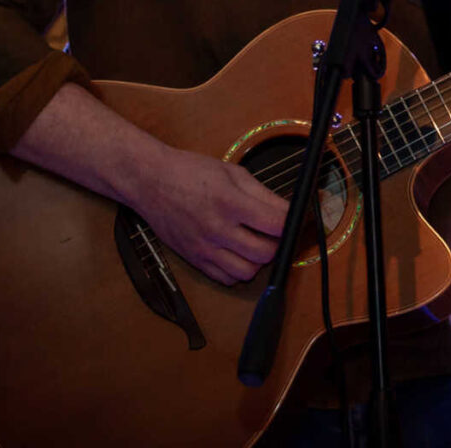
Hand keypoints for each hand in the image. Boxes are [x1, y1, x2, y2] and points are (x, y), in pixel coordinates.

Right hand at [131, 147, 288, 285]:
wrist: (151, 181)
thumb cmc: (191, 172)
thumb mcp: (233, 173)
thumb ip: (263, 194)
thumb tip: (288, 210)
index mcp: (230, 203)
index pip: (276, 223)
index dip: (293, 221)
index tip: (299, 218)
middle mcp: (218, 229)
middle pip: (266, 253)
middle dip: (278, 242)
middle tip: (276, 230)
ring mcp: (205, 248)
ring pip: (248, 271)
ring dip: (259, 259)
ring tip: (256, 241)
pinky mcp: (195, 260)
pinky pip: (226, 279)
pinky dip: (238, 270)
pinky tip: (238, 252)